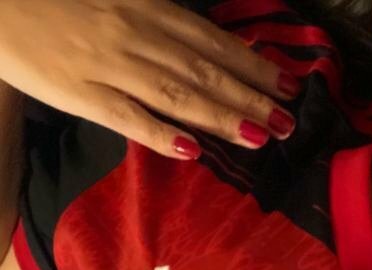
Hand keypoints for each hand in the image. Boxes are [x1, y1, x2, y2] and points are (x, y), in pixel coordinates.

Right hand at [0, 0, 300, 158]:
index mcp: (146, 7)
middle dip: (250, 95)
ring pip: (174, 92)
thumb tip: (202, 51)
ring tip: (259, 136)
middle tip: (289, 121)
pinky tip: (191, 151)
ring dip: (220, 115)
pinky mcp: (78, 92)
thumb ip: (158, 20)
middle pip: (203, 68)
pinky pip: (125, 116)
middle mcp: (134, 33)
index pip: (210, 40)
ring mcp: (107, 64)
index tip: (290, 85)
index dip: (253, 64)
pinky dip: (159, 133)